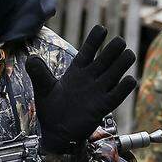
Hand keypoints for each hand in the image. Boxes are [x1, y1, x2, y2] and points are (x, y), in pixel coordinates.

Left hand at [26, 25, 135, 153]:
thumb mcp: (43, 88)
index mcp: (76, 71)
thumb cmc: (51, 109)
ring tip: (129, 54)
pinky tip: (130, 80)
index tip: (102, 29)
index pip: (87, 51)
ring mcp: (97, 92)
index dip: (95, 40)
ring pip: (113, 75)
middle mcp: (89, 79)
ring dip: (121, 65)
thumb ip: (39, 73)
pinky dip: (123, 89)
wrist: (56, 133)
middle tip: (120, 41)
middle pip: (104, 60)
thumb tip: (31, 58)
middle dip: (112, 50)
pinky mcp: (102, 107)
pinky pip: (116, 96)